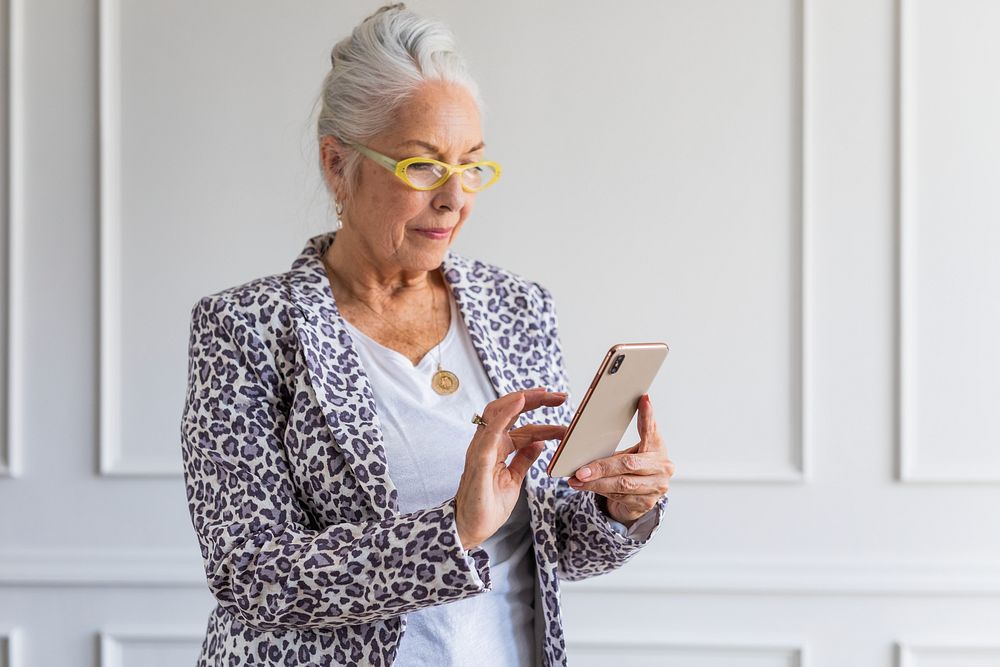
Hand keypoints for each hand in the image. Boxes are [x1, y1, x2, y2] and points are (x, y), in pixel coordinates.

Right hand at [454, 387, 568, 550]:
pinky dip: (506, 414)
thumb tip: (539, 444)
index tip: (562, 413)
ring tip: (543, 393)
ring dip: (521, 399)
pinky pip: (492, 430)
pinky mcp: (480, 459)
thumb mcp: (514, 480)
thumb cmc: (487, 506)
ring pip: (497, 412)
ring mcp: (482, 449)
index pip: (522, 426)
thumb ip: (523, 460)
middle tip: (559, 396)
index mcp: (497, 448)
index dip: (543, 417)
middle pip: (509, 411)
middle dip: (534, 400)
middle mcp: (488, 443)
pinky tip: (520, 402)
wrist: (470, 528)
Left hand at [567, 394, 674, 526]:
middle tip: (581, 470)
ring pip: (621, 484)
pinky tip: (585, 487)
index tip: (643, 399)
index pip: (651, 431)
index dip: (647, 417)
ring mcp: (655, 488)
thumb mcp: (636, 449)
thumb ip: (630, 436)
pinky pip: (618, 496)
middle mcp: (662, 469)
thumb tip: (601, 422)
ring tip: (576, 480)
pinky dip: (599, 490)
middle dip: (602, 467)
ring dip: (595, 482)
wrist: (645, 495)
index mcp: (658, 449)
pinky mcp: (645, 504)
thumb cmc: (636, 466)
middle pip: (628, 464)